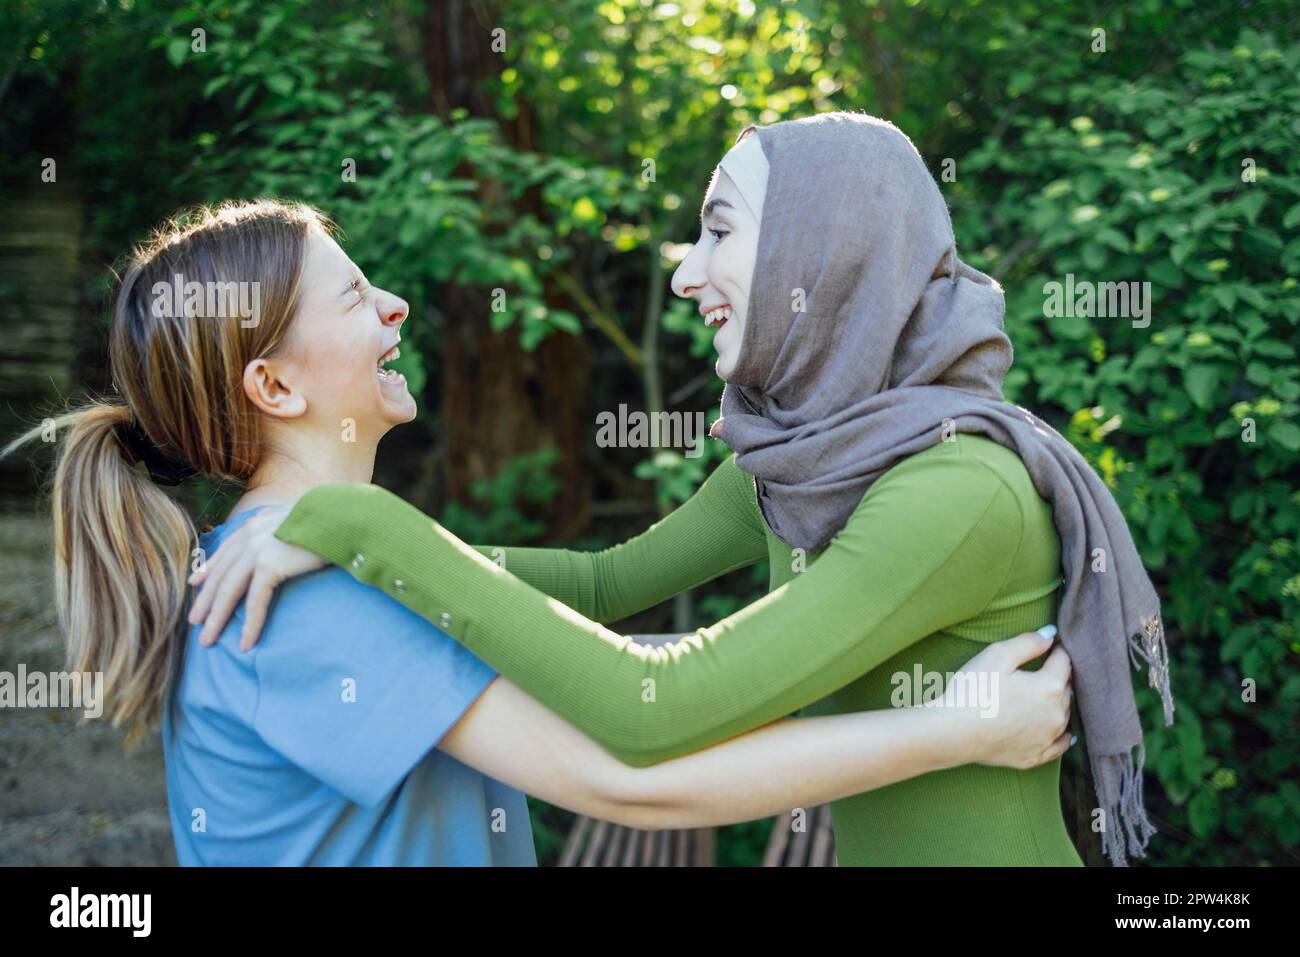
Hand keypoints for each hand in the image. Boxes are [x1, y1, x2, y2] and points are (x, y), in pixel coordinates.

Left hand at [187, 503, 325, 650]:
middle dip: (205, 601)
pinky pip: (255, 601)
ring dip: (217, 619)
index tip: (196, 584)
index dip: (208, 569)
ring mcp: (257, 550)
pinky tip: (246, 643)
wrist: (341, 514)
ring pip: (229, 591)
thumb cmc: (328, 519)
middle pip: (221, 574)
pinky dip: (250, 625)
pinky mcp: (270, 565)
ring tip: (208, 640)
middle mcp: (250, 535)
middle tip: (194, 622)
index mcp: (255, 524)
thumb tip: (283, 540)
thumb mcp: (297, 519)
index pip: (225, 550)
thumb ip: (281, 529)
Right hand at [946, 627, 1073, 769]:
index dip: (1057, 649)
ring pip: (1065, 715)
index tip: (1052, 644)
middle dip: (1059, 676)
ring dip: (1060, 703)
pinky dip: (1063, 737)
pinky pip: (1059, 746)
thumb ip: (1029, 642)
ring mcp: (1047, 739)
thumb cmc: (973, 690)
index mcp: (1050, 687)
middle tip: (1045, 667)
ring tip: (1050, 694)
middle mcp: (1056, 715)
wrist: (952, 732)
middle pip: (1067, 689)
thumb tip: (1052, 635)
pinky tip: (1066, 734)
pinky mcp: (1034, 757)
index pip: (1064, 661)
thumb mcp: (998, 655)